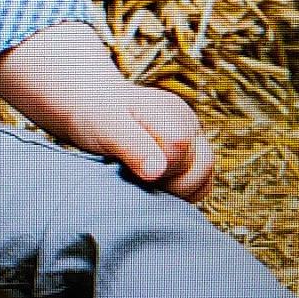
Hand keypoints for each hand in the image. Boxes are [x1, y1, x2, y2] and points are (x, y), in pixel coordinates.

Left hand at [85, 82, 214, 201]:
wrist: (93, 107)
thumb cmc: (96, 115)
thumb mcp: (106, 126)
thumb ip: (132, 145)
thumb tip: (157, 171)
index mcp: (168, 110)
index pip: (180, 148)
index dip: (158, 166)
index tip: (133, 167)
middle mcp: (187, 121)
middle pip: (202, 165)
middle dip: (171, 183)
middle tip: (139, 177)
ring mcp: (193, 136)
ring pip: (205, 176)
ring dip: (178, 190)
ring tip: (147, 180)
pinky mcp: (192, 152)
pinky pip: (201, 181)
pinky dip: (183, 191)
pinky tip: (157, 185)